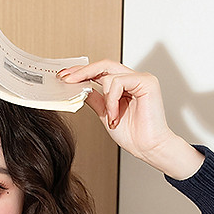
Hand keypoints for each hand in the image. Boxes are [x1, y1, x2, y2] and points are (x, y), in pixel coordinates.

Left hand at [58, 60, 203, 179]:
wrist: (148, 148)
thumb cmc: (133, 135)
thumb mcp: (105, 114)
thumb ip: (95, 99)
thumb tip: (80, 89)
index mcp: (124, 85)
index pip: (100, 71)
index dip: (82, 72)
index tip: (65, 76)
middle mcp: (132, 79)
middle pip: (104, 65)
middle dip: (83, 72)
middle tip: (66, 79)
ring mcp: (140, 78)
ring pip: (109, 76)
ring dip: (106, 100)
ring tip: (111, 118)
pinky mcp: (147, 81)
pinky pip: (119, 82)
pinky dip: (113, 100)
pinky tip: (116, 115)